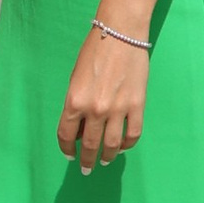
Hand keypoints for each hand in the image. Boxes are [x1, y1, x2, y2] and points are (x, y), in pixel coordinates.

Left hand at [60, 23, 147, 176]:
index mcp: (74, 101)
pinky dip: (126, 144)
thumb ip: (76, 104)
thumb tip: (80, 127)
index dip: (66, 149)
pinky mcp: (137, 105)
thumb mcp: (75, 78)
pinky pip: (132, 134)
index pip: (66, 135)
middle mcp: (95, 109)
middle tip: (86, 169)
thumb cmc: (93, 52)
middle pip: (90, 145)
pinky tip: (122, 146)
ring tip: (105, 161)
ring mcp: (118, 109)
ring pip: (111, 145)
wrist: (120, 33)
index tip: (69, 155)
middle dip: (87, 160)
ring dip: (107, 156)